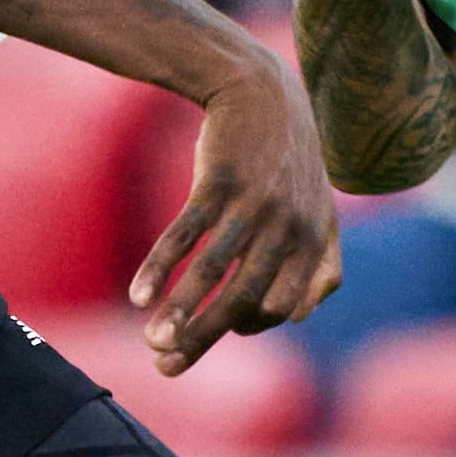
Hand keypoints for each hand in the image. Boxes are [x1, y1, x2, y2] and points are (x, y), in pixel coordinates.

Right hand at [134, 51, 343, 369]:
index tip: (213, 332)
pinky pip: (187, 234)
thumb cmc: (285, 158)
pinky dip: (162, 267)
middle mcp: (290, 226)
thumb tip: (292, 320)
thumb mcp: (316, 207)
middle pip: (244, 298)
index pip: (281, 307)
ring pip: (214, 272)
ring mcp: (255, 203)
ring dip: (180, 313)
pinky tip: (139, 296)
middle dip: (204, 339)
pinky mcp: (220, 181)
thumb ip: (316, 263)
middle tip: (166, 368)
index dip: (246, 325)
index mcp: (315, 240)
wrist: (262, 87)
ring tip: (152, 344)